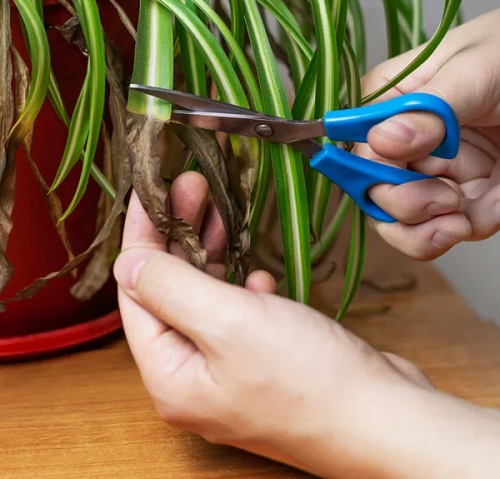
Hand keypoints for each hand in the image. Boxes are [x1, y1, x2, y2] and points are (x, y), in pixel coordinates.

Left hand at [114, 173, 499, 478]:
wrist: (386, 420)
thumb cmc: (309, 381)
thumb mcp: (228, 323)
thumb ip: (171, 288)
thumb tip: (127, 263)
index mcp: (171, 376)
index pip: (137, 292)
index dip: (143, 235)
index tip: (151, 187)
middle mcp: (194, 378)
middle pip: (170, 292)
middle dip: (179, 235)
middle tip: (192, 184)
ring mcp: (232, 373)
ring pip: (207, 299)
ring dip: (211, 253)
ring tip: (219, 208)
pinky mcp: (266, 365)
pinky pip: (240, 316)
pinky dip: (244, 288)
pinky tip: (260, 276)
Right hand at [361, 9, 499, 259]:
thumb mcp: (469, 73)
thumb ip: (428, 109)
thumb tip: (381, 140)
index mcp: (389, 103)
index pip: (361, 149)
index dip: (375, 173)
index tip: (404, 177)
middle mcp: (404, 142)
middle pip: (377, 194)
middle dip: (407, 208)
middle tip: (446, 200)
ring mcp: (436, 170)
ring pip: (407, 224)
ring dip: (432, 232)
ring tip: (464, 222)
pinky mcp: (468, 191)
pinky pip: (456, 225)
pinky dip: (475, 223)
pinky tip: (497, 202)